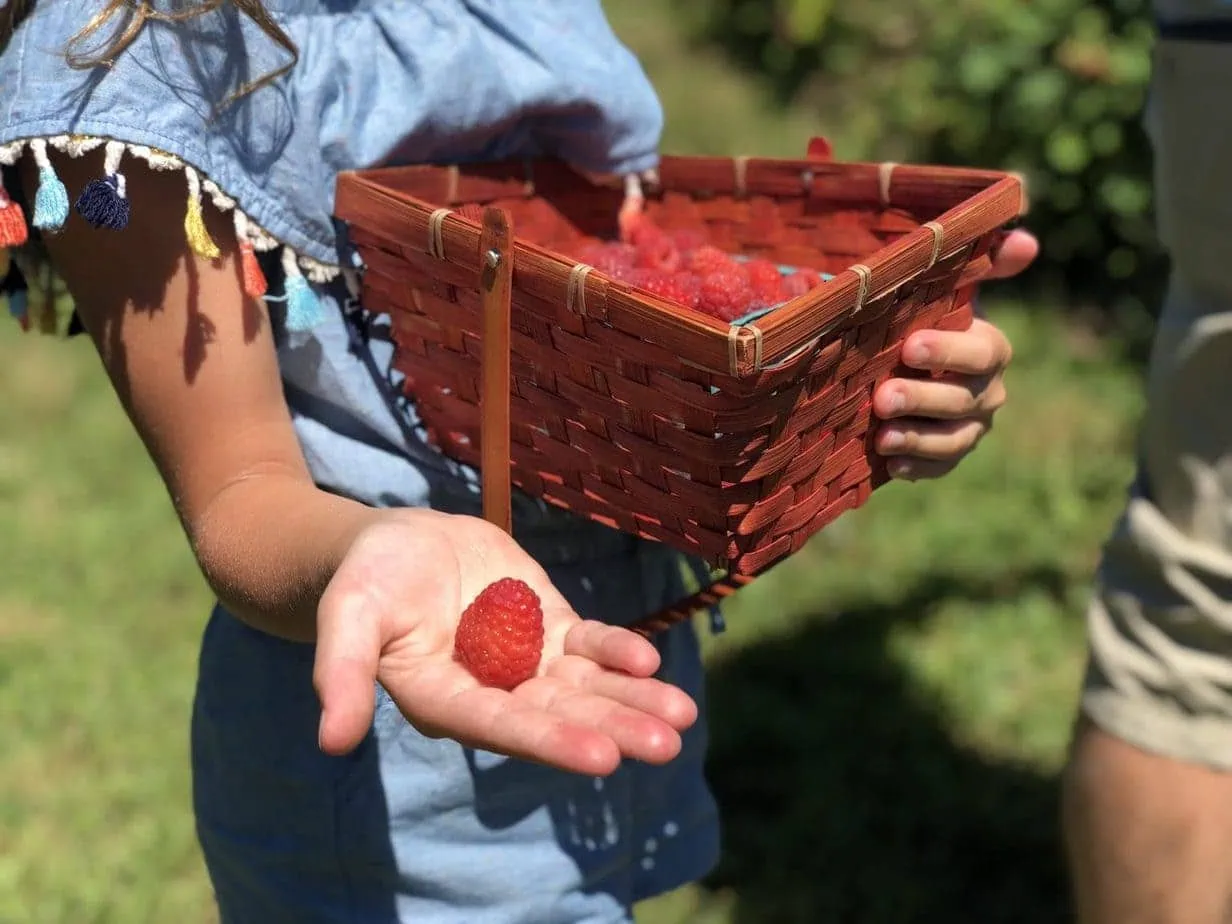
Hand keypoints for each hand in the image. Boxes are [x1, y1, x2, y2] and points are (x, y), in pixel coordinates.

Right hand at [312, 509, 696, 775]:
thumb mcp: (347, 616)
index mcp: (444, 699)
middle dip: (612, 729)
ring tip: (682, 716)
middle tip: (666, 746)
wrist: (394, 544)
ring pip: (583, 687)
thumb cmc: (364, 580)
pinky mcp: (545, 625)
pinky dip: (617, 652)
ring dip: (631, 700)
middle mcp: (492, 690)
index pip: (501, 725)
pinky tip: (650, 662)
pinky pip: (586, 645)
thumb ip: (344, 673)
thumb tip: (331, 741)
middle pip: (557, 715)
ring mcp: (524, 658)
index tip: (602, 758)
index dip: (549, 741)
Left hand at [870, 229, 1035, 480]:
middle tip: (884, 398)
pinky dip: (917, 467)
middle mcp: (987, 390)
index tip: (909, 347)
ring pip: (954, 439)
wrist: (894, 363)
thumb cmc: (919, 317)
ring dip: (919, 439)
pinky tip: (891, 466)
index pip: (983, 352)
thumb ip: (982, 263)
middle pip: (965, 400)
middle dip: (925, 399)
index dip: (949, 351)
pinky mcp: (947, 455)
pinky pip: (940, 468)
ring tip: (883, 436)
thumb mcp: (943, 286)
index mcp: (988, 347)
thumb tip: (1028, 241)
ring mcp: (970, 427)